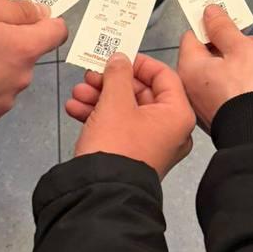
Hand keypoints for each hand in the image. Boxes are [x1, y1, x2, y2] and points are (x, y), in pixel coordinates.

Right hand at [67, 52, 194, 178]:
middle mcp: (170, 130)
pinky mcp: (133, 155)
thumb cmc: (116, 144)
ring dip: (100, 97)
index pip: (164, 76)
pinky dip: (99, 117)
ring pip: (126, 110)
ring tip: (76, 93)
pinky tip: (75, 109)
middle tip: (89, 75)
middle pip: (141, 93)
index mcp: (177, 114)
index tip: (117, 57)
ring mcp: (152, 144)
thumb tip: (120, 58)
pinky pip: (119, 128)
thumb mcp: (115, 103)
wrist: (100, 194)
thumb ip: (118, 74)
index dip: (139, 63)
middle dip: (111, 82)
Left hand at [177, 5, 252, 131]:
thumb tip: (209, 13)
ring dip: (243, 60)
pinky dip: (241, 81)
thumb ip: (224, 28)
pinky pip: (226, 90)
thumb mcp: (242, 48)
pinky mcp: (220, 115)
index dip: (214, 25)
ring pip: (221, 72)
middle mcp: (191, 88)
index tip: (231, 21)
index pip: (193, 35)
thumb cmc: (252, 90)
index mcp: (190, 68)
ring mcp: (204, 105)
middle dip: (236, 44)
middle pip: (209, 54)